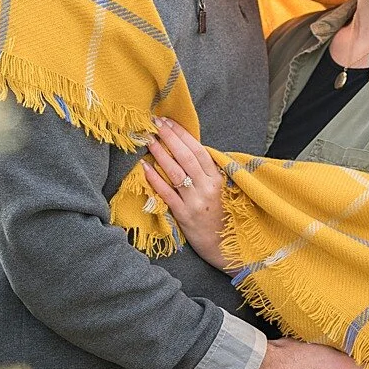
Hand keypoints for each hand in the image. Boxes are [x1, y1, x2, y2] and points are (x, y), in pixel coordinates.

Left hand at [141, 117, 228, 270]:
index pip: (199, 150)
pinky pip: (167, 193)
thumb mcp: (219, 190)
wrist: (224, 247)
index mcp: (217, 179)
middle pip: (186, 157)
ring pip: (176, 173)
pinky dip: (155, 179)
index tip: (169, 121)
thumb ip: (205, 172)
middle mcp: (207, 188)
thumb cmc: (219, 214)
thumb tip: (186, 148)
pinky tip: (144, 167)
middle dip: (169, 138)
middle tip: (155, 124)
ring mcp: (195, 201)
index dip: (183, 134)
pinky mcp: (184, 215)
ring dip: (160, 154)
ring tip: (148, 141)